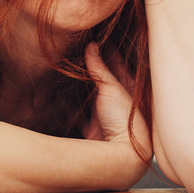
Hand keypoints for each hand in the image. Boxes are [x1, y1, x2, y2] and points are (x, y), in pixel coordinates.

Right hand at [83, 43, 150, 159]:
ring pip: (94, 95)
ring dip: (84, 85)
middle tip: (84, 47)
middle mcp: (119, 100)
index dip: (109, 49)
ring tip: (72, 69)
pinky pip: (82, 116)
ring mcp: (107, 114)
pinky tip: (65, 103)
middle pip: (106, 78)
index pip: (117, 63)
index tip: (98, 36)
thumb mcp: (111, 88)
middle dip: (96, 64)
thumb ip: (100, 67)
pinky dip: (74, 109)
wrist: (124, 156)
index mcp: (129, 88)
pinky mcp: (95, 129)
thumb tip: (91, 45)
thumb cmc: (124, 120)